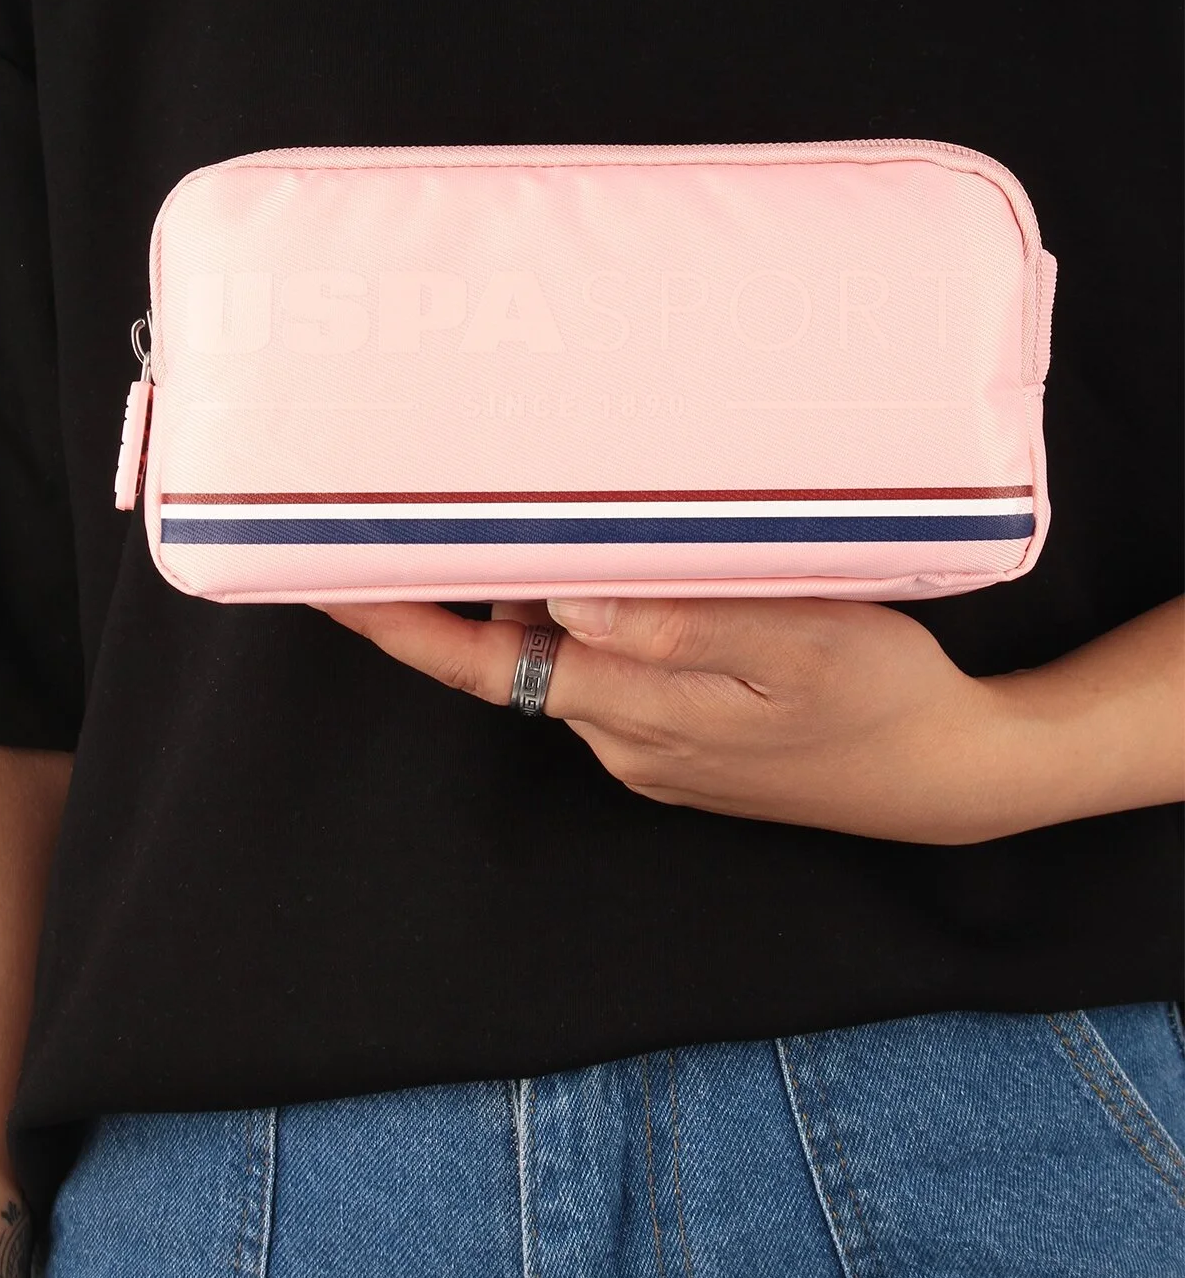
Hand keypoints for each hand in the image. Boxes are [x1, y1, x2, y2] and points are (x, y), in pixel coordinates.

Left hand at [312, 593, 1183, 846]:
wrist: (949, 775)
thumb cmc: (885, 696)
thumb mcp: (802, 645)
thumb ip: (686, 624)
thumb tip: (571, 602)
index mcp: (639, 712)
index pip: (485, 668)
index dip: (402, 626)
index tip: (329, 577)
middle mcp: (625, 738)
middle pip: (512, 655)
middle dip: (462, 589)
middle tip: (425, 502)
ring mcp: (653, 748)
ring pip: (565, 657)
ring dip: (541, 596)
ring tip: (544, 512)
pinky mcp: (685, 744)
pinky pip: (612, 672)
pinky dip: (594, 621)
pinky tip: (629, 573)